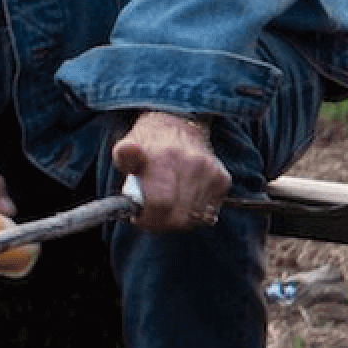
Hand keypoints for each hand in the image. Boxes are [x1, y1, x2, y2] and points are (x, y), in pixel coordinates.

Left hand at [110, 111, 229, 233]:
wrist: (178, 124)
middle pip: (178, 217)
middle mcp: (193, 165)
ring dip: (177, 220)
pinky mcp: (223, 180)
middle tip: (150, 216)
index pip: (161, 203)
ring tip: (164, 206)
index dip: (147, 218)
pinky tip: (181, 201)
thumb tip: (127, 150)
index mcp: (166, 157)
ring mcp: (211, 173)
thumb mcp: (127, 145)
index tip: (138, 217)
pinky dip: (193, 215)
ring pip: (194, 219)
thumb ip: (124, 155)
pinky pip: (208, 214)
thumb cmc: (148, 143)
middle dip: (160, 223)